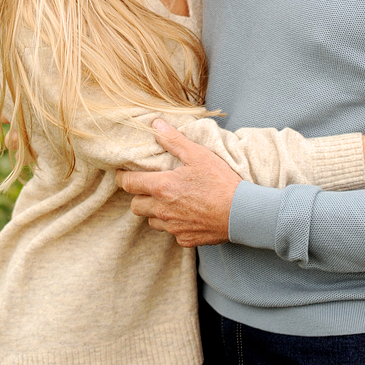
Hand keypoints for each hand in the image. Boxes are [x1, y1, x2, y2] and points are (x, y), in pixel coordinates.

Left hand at [116, 121, 240, 246]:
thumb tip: (155, 125)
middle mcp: (163, 210)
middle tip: (150, 188)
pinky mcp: (185, 239)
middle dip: (139, 196)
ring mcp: (173, 227)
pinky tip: (187, 215)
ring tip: (169, 201)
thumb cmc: (220, 181)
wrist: (242, 213)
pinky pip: (171, 232)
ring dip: (155, 212)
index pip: (128, 184)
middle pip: (136, 206)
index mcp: (162, 187)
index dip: (122, 178)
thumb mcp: (198, 155)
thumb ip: (173, 140)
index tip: (122, 174)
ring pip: (152, 221)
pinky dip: (174, 224)